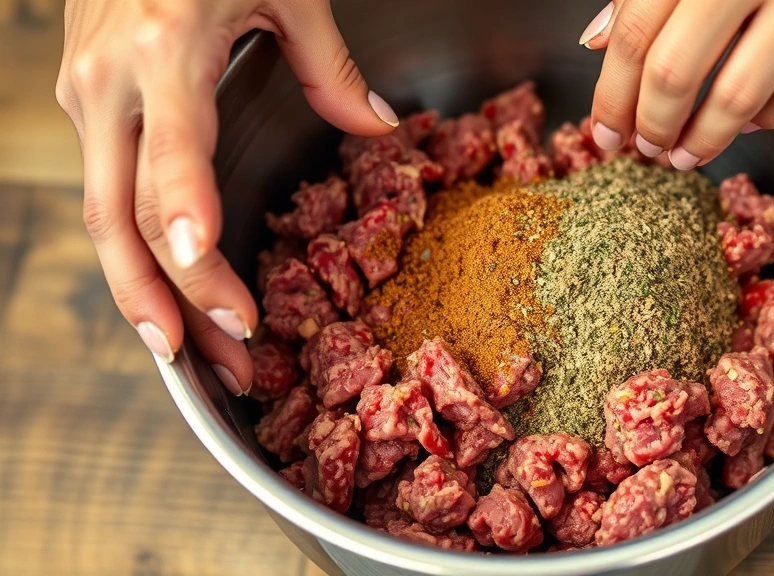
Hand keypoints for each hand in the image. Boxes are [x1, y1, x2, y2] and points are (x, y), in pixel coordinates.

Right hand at [56, 0, 399, 392]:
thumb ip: (329, 63)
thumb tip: (378, 127)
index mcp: (165, 49)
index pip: (168, 161)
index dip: (187, 232)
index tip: (213, 296)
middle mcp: (111, 85)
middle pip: (121, 218)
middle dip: (171, 301)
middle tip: (224, 365)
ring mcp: (87, 99)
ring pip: (104, 220)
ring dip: (149, 297)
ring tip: (200, 356)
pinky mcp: (85, 107)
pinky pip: (106, 195)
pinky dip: (137, 255)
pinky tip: (172, 294)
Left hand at [578, 0, 773, 168]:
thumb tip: (596, 42)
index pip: (636, 34)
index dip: (612, 95)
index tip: (606, 132)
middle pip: (677, 72)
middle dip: (652, 124)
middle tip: (645, 148)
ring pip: (739, 98)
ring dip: (703, 140)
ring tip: (684, 154)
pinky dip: (763, 121)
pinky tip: (743, 120)